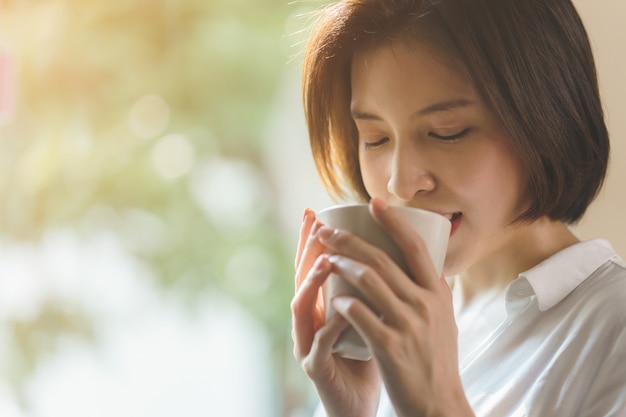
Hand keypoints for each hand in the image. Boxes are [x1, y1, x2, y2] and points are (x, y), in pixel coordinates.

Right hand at [291, 208, 380, 416]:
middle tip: (315, 225)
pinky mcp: (315, 367)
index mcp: (324, 309)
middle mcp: (312, 322)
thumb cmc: (374, 360)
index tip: (319, 212)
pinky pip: (322, 342)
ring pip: (303, 307)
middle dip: (307, 249)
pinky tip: (342, 306)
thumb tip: (406, 261)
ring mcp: (309, 344)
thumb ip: (380, 294)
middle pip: (302, 280)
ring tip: (326, 259)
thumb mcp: (376, 320)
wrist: (368, 405)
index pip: (316, 268)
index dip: (315, 241)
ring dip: (313, 281)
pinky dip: (332, 323)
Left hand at [318, 198, 473, 416]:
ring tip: (324, 259)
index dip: (394, 221)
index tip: (373, 202)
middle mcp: (425, 304)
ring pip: (367, 281)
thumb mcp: (445, 320)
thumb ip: (434, 292)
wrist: (438, 404)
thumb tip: (428, 264)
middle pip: (382, 259)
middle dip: (348, 240)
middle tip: (326, 232)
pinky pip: (358, 314)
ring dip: (340, 265)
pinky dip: (342, 302)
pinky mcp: (390, 347)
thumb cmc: (437, 360)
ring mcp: (408, 325)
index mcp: (438, 293)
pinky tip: (332, 299)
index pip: (415, 247)